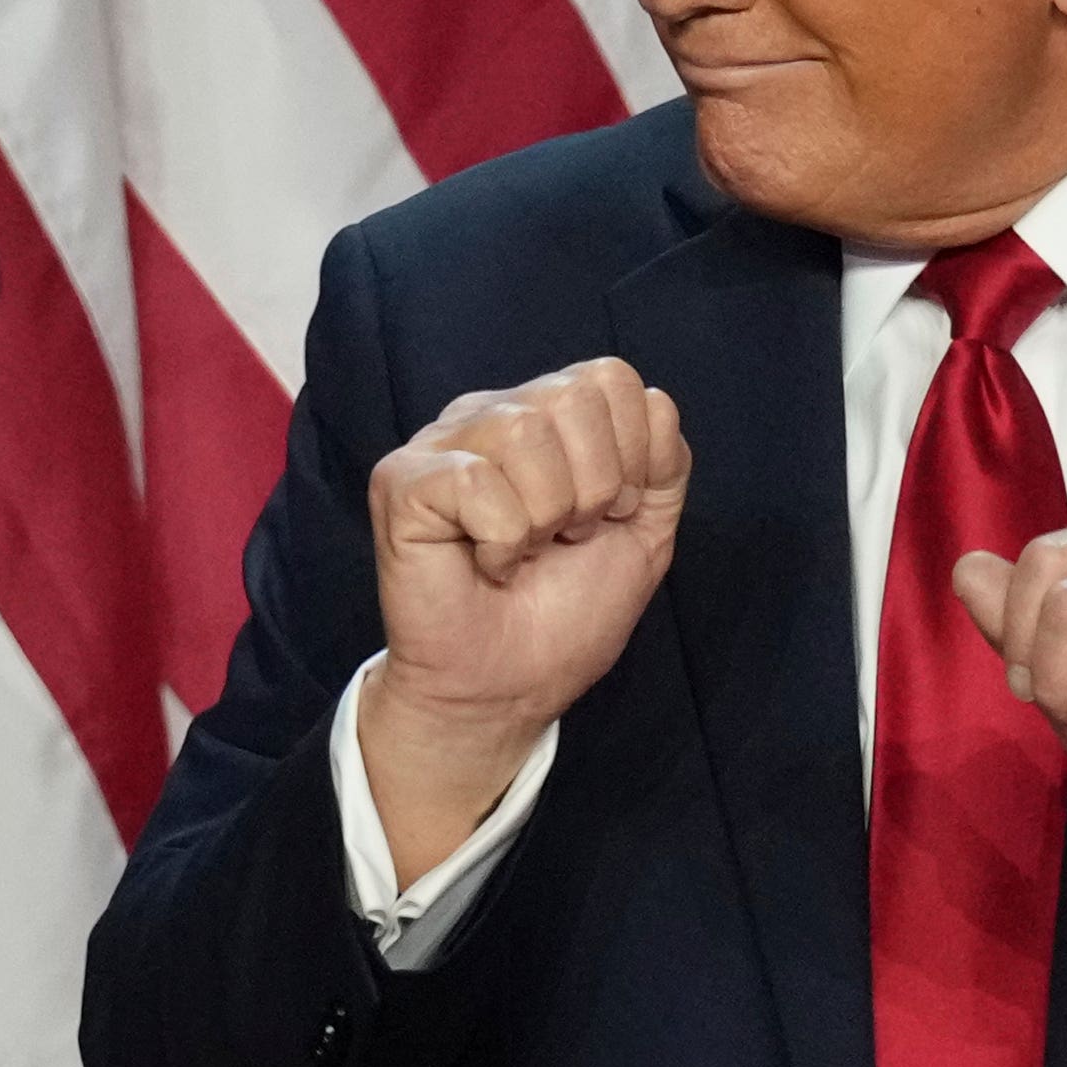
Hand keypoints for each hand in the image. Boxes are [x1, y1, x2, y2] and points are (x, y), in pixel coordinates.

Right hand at [363, 360, 687, 883]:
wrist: (511, 686)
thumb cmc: (565, 613)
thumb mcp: (646, 530)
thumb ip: (665, 461)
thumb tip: (657, 403)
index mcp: (546, 415)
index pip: (612, 379)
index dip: (632, 457)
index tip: (607, 517)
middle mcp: (491, 414)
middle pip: (574, 398)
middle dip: (593, 489)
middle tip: (562, 539)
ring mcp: (441, 443)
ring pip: (526, 433)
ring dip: (545, 515)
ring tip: (525, 550)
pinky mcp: (402, 481)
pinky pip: (478, 483)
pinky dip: (502, 542)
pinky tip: (487, 564)